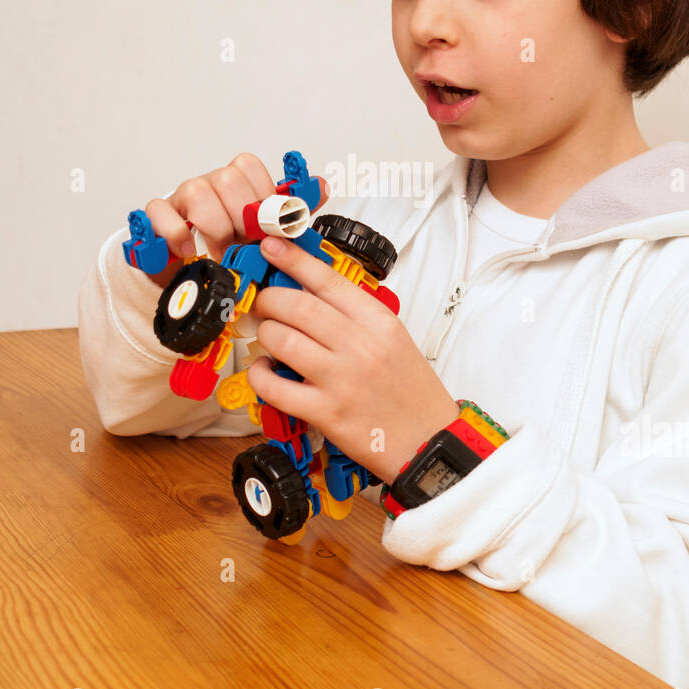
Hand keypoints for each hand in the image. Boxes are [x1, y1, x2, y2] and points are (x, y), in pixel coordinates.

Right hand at [142, 153, 329, 285]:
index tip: (267, 225)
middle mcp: (209, 185)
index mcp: (236, 184)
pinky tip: (188, 251)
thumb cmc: (231, 248)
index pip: (249, 165)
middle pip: (227, 176)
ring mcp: (181, 198)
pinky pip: (160, 211)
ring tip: (220, 250)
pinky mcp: (158, 216)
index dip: (261, 195)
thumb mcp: (267, 234)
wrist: (193, 276)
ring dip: (214, 226)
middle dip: (241, 215)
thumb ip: (292, 212)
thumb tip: (321, 186)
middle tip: (245, 242)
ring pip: (196, 190)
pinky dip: (176, 233)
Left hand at [244, 233, 460, 484]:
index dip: (293, 258)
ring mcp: (341, 379)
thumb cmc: (411, 393)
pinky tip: (265, 372)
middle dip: (269, 300)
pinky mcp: (325, 412)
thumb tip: (311, 294)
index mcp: (379, 322)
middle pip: (295, 305)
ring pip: (280, 340)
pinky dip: (260, 375)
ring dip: (265, 335)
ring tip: (270, 340)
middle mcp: (360, 345)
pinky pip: (274, 386)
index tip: (271, 245)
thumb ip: (357, 316)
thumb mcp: (394, 339)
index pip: (327, 278)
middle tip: (265, 304)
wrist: (429, 442)